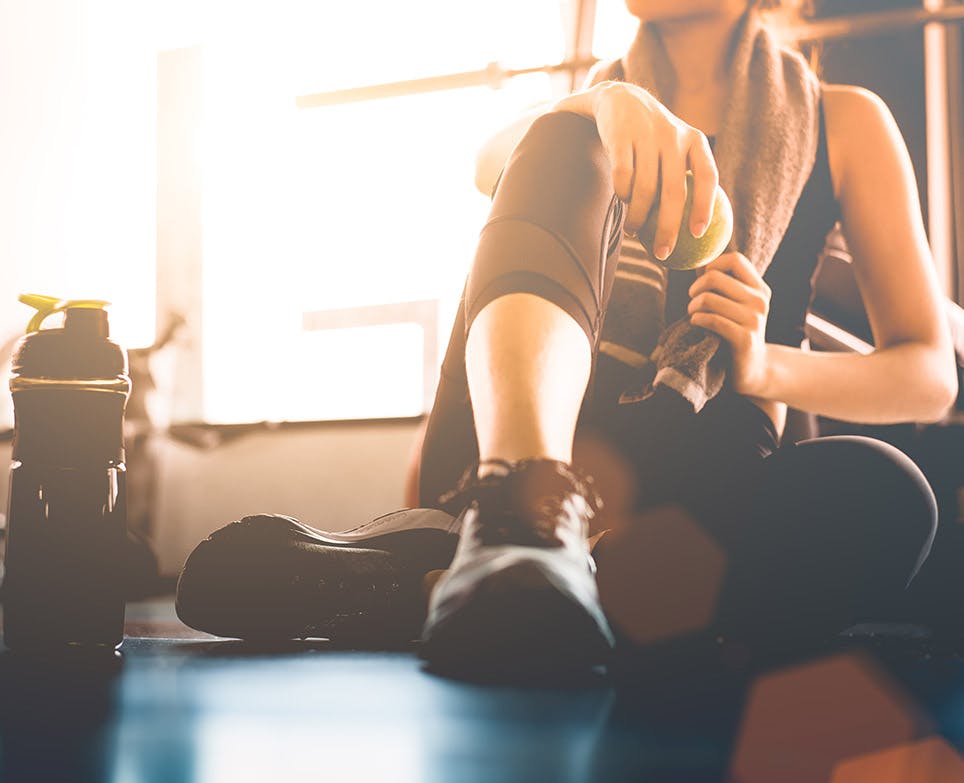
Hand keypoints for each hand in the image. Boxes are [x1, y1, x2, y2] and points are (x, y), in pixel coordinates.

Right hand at [561, 81, 717, 259]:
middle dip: (668, 228)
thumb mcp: (677, 148)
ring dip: (638, 218)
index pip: (707, 176)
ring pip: (645, 189)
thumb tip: (697, 233)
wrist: (621, 100)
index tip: (697, 235)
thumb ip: (687, 179)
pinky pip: (622, 178)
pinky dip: (622, 195)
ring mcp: (646, 135)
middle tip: (663, 254)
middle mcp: (674, 136)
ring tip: (634, 232)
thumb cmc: (654, 139)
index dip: (704, 207)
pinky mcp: (621, 137)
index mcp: (695, 140)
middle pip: (674, 191)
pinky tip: (622, 204)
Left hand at [687, 252, 771, 395]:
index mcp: (759, 288)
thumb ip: (723, 285)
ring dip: (693, 307)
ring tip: (693, 315)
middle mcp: (759, 301)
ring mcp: (754, 320)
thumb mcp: (735, 305)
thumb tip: (699, 263)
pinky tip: (696, 324)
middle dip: (695, 289)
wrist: (753, 370)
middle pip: (714, 277)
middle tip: (692, 301)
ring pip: (708, 299)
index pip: (734, 260)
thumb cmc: (735, 333)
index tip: (702, 281)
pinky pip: (711, 319)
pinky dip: (697, 319)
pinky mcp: (743, 338)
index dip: (711, 265)